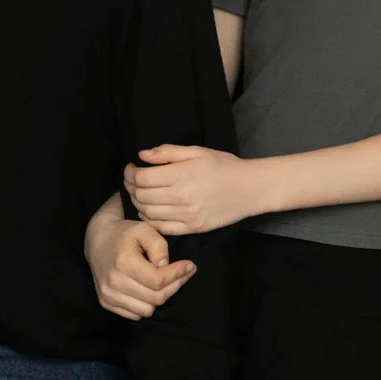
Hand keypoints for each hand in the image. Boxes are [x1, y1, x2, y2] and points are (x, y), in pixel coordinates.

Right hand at [86, 205, 195, 319]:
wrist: (97, 240)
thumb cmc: (124, 233)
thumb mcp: (144, 228)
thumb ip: (159, 246)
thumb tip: (166, 267)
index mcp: (123, 262)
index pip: (158, 280)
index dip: (178, 275)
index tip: (190, 266)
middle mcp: (113, 282)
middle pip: (156, 298)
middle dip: (174, 286)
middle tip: (182, 274)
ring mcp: (108, 295)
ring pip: (147, 310)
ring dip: (159, 297)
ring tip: (161, 281)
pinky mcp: (106, 302)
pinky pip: (135, 315)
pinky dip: (145, 304)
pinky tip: (146, 288)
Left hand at [125, 146, 259, 235]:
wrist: (250, 189)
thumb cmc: (224, 166)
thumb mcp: (197, 151)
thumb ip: (168, 152)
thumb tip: (142, 155)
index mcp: (181, 176)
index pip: (142, 178)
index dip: (130, 172)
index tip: (132, 168)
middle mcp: (181, 198)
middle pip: (141, 196)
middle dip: (130, 187)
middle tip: (133, 179)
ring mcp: (186, 216)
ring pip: (147, 213)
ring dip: (138, 203)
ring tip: (141, 193)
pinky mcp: (192, 228)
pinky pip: (161, 228)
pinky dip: (150, 219)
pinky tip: (151, 210)